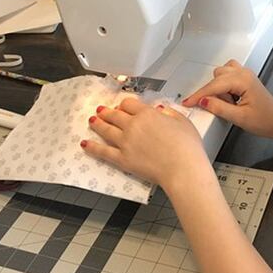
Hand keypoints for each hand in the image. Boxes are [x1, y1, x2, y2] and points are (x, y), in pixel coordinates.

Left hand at [81, 98, 210, 191]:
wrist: (182, 169)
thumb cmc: (187, 148)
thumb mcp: (183, 122)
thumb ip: (170, 114)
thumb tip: (162, 110)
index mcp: (148, 114)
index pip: (129, 104)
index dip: (125, 104)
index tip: (123, 106)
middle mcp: (133, 126)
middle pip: (115, 114)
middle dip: (107, 112)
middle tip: (102, 111)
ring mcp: (125, 142)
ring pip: (106, 129)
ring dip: (98, 124)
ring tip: (92, 121)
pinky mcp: (122, 159)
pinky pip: (103, 151)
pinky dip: (92, 147)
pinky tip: (85, 144)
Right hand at [182, 59, 272, 139]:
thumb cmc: (264, 120)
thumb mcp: (239, 118)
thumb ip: (219, 108)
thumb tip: (203, 101)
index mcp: (243, 81)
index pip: (214, 86)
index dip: (199, 95)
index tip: (188, 102)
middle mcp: (244, 73)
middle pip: (216, 78)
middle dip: (212, 94)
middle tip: (220, 108)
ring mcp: (245, 73)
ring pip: (220, 74)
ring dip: (219, 88)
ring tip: (229, 103)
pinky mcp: (244, 76)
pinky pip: (226, 74)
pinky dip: (223, 83)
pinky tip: (229, 96)